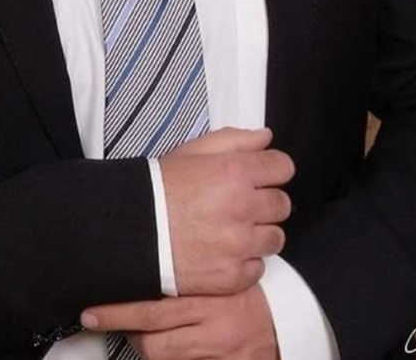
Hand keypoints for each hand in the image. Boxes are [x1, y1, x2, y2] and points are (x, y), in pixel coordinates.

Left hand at [81, 284, 277, 359]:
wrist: (287, 317)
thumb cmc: (245, 291)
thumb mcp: (215, 275)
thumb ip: (184, 277)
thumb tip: (141, 272)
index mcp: (209, 296)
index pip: (152, 308)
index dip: (116, 313)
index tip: (91, 313)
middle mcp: (214, 328)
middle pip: (152, 341)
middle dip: (122, 333)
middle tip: (100, 322)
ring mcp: (221, 355)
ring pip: (164, 359)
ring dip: (145, 349)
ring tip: (139, 335)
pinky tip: (169, 350)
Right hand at [159, 127, 293, 294]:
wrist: (132, 230)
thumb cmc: (159, 188)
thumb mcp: (193, 151)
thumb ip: (234, 140)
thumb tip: (265, 138)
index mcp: (235, 172)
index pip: (283, 167)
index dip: (271, 169)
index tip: (261, 176)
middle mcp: (243, 208)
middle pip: (282, 204)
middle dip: (265, 201)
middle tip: (240, 204)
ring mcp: (239, 245)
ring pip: (275, 238)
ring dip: (258, 233)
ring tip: (231, 229)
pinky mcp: (233, 276)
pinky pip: (258, 268)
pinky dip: (244, 262)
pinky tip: (222, 250)